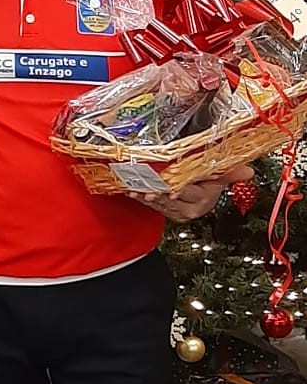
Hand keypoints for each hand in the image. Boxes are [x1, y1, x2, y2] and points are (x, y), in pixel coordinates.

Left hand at [132, 163, 253, 222]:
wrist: (201, 194)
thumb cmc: (210, 181)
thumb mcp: (221, 176)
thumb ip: (231, 172)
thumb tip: (249, 171)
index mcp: (204, 198)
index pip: (191, 192)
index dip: (181, 189)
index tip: (171, 188)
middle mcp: (190, 208)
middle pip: (173, 199)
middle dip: (160, 192)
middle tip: (148, 188)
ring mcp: (176, 211)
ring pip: (160, 204)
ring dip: (147, 196)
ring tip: (137, 189)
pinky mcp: (165, 212)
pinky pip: (152, 206)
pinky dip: (142, 199)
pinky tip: (134, 193)